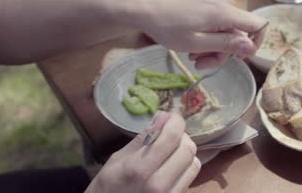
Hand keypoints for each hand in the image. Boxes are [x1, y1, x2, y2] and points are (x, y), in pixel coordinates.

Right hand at [85, 112, 200, 192]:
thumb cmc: (107, 186)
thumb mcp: (117, 159)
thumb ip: (143, 138)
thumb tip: (162, 117)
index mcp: (139, 168)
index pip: (172, 137)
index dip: (176, 121)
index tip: (171, 117)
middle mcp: (159, 183)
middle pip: (187, 148)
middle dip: (181, 135)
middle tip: (169, 133)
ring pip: (194, 162)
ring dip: (185, 151)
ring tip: (171, 149)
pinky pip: (190, 177)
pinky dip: (186, 165)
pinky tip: (173, 164)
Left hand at [123, 0, 267, 68]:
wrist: (146, 8)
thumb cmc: (167, 27)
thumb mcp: (197, 43)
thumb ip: (226, 44)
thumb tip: (252, 47)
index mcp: (225, 12)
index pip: (259, 25)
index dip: (255, 44)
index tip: (238, 58)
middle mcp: (225, 2)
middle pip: (239, 32)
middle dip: (223, 52)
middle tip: (201, 64)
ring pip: (227, 28)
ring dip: (213, 46)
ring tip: (193, 55)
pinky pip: (218, 20)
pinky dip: (208, 35)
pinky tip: (192, 43)